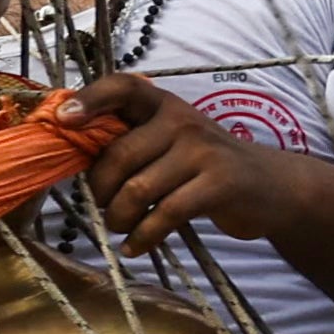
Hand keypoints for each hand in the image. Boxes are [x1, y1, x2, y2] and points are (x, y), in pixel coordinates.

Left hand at [63, 75, 296, 252]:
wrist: (271, 185)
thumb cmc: (206, 165)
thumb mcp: (172, 141)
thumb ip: (132, 140)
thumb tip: (73, 153)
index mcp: (166, 105)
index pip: (125, 87)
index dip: (90, 99)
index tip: (62, 120)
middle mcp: (183, 121)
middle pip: (118, 157)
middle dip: (100, 192)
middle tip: (105, 208)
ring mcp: (203, 152)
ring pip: (136, 191)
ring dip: (118, 219)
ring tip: (124, 228)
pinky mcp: (219, 183)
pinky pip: (165, 215)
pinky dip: (143, 238)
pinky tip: (137, 246)